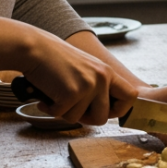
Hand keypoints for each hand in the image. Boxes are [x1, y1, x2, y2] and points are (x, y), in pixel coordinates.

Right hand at [18, 26, 137, 125]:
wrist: (35, 48)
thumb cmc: (55, 60)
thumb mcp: (85, 69)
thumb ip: (97, 86)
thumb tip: (103, 113)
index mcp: (107, 72)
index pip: (131, 96)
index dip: (120, 110)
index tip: (105, 112)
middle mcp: (102, 78)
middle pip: (103, 117)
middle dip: (85, 119)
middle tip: (71, 109)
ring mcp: (88, 85)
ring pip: (79, 118)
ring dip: (64, 113)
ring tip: (56, 97)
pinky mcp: (72, 92)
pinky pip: (61, 115)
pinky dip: (50, 110)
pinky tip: (45, 98)